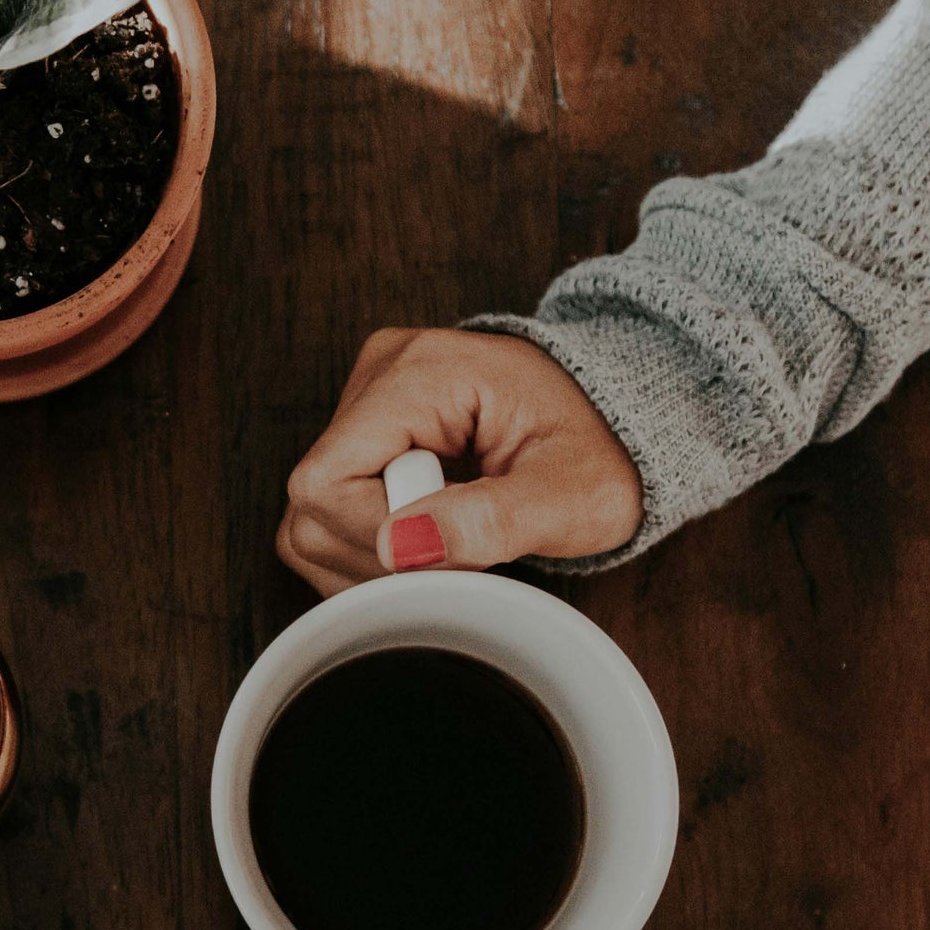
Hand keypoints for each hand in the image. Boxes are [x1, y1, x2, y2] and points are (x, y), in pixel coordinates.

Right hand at [278, 325, 641, 592]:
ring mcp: (366, 396)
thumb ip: (494, 520)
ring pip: (312, 517)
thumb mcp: (573, 496)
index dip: (379, 540)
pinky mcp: (366, 429)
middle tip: (462, 548)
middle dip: (383, 555)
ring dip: (378, 557)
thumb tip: (400, 545)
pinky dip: (375, 546)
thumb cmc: (602, 452)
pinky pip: (328, 513)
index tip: (454, 549)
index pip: (328, 482)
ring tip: (451, 538)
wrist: (618, 421)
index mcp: (421, 372)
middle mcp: (379, 372)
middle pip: (312, 504)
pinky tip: (431, 533)